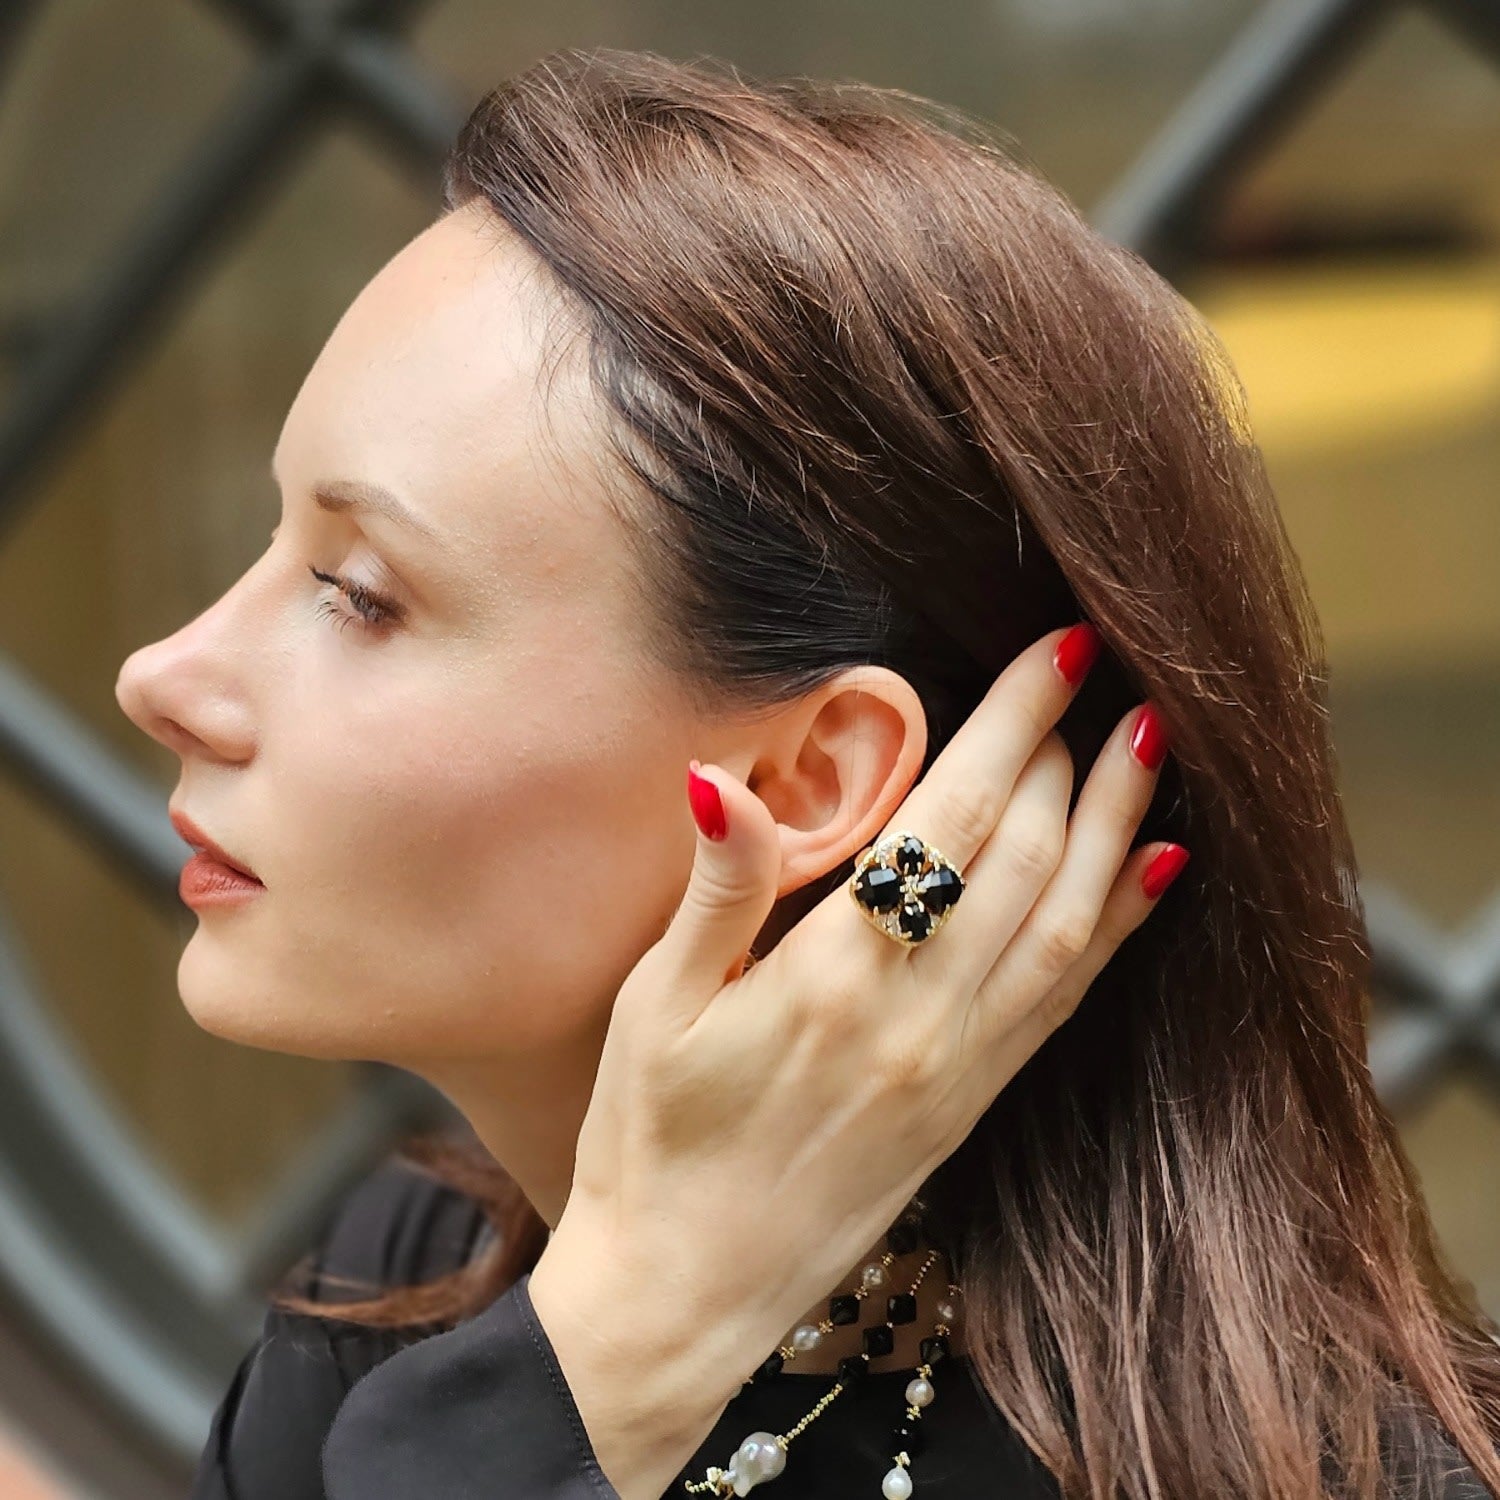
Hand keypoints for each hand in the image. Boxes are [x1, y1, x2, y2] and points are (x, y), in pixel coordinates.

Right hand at [528, 624, 1183, 1496]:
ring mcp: (957, 1068)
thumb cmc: (652, 1144)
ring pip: (1065, 924)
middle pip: (1023, 858)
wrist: (684, 1297)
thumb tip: (725, 777)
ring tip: (1153, 747)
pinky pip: (1064, 1003)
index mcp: (831, 976)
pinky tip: (1148, 876)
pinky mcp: (971, 1106)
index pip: (950, 820)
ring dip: (1115, 828)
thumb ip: (714, 889)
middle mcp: (916, 1017)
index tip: (1054, 652)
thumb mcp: (653, 1008)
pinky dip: (1115, 930)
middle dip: (1071, 755)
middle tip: (1106, 672)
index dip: (1011, 727)